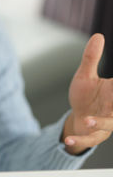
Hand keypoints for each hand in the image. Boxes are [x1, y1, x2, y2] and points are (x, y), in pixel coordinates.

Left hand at [63, 34, 112, 154]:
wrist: (78, 119)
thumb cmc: (85, 97)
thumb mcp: (85, 77)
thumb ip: (91, 58)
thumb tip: (97, 35)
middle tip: (111, 99)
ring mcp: (107, 123)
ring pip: (109, 125)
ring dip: (99, 124)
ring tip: (87, 120)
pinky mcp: (95, 135)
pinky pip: (90, 139)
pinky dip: (80, 140)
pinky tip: (68, 140)